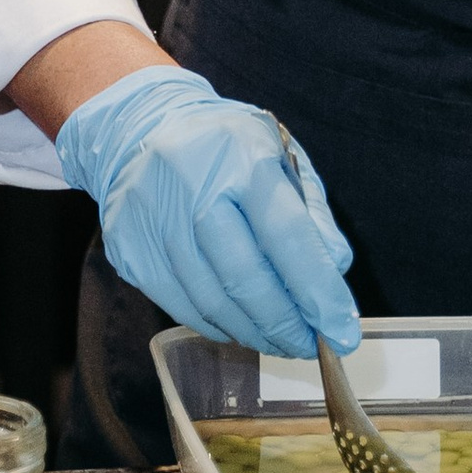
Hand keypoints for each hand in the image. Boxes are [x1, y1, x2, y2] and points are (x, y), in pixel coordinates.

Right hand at [56, 67, 358, 360]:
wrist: (141, 126)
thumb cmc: (226, 147)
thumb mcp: (281, 158)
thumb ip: (312, 215)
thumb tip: (334, 274)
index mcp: (242, 156)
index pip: (287, 235)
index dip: (317, 291)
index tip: (342, 332)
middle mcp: (193, 185)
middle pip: (245, 277)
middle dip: (286, 324)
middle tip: (310, 346)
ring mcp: (154, 218)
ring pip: (211, 300)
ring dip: (253, 333)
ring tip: (280, 341)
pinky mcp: (129, 248)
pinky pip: (180, 305)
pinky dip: (217, 326)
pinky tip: (239, 327)